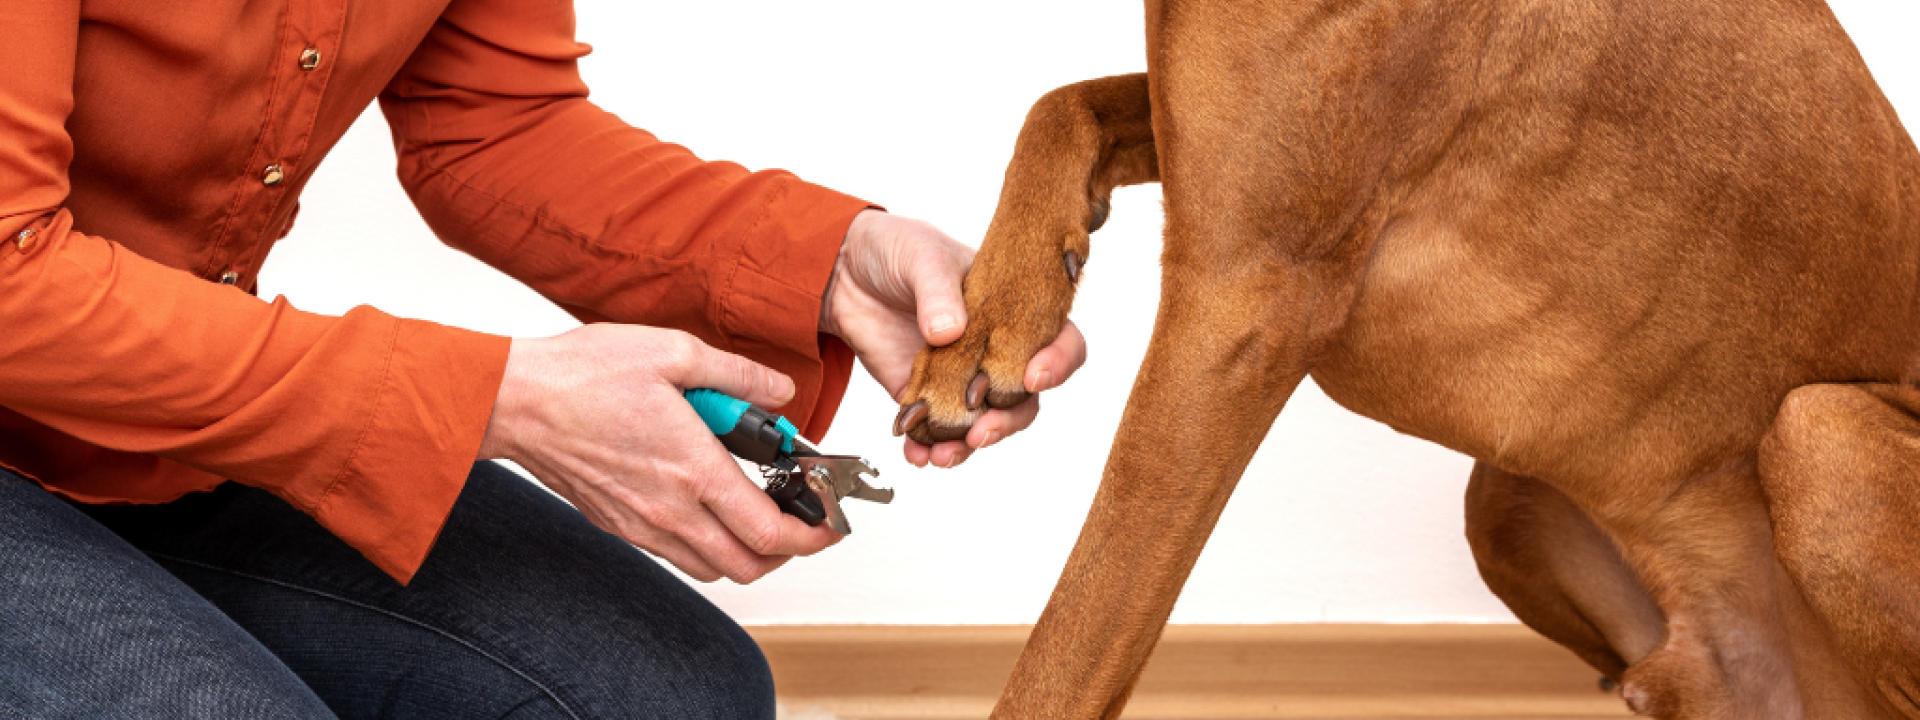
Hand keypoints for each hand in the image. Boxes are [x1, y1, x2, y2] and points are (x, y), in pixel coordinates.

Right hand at [477, 324, 840, 582]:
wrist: (517, 402)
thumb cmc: (585, 374)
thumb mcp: (674, 352)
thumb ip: (738, 375)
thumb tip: (781, 392)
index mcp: (693, 470)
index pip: (770, 532)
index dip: (813, 535)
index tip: (830, 521)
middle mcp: (670, 510)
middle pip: (748, 565)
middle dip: (788, 552)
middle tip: (803, 520)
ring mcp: (642, 525)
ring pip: (713, 568)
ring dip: (747, 552)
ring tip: (759, 512)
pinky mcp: (620, 526)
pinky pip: (678, 555)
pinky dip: (708, 545)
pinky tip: (710, 505)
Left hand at [820, 209, 1087, 466]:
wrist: (844, 272)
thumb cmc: (897, 250)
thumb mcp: (921, 256)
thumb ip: (937, 291)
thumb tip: (949, 332)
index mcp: (1014, 308)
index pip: (1059, 338)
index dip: (1058, 361)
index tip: (1032, 377)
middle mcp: (996, 347)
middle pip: (1025, 395)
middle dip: (1008, 419)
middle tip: (981, 429)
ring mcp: (962, 375)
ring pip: (986, 420)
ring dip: (971, 443)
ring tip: (944, 453)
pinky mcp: (927, 395)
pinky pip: (938, 430)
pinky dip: (929, 447)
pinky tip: (916, 453)